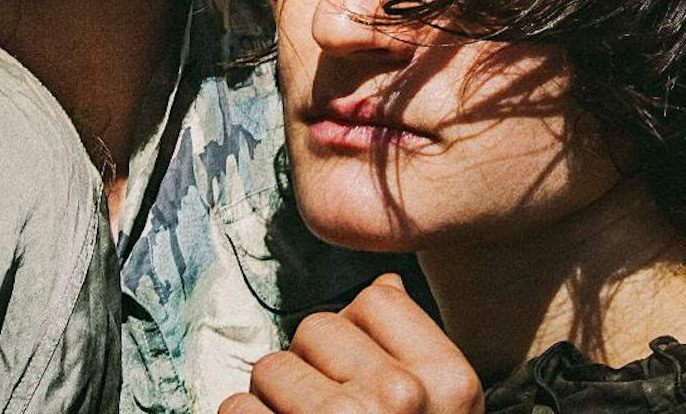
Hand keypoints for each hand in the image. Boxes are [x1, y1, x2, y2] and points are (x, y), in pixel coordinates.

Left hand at [219, 274, 482, 413]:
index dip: (357, 334)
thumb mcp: (447, 408)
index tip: (362, 374)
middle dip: (311, 366)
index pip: (375, 299)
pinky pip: (237, 408)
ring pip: (271, 367)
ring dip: (273, 400)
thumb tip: (385, 284)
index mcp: (449, 382)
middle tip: (326, 410)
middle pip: (316, 328)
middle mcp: (400, 399)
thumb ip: (419, 349)